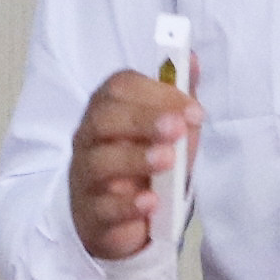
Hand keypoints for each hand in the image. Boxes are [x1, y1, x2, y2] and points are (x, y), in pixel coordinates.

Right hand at [69, 67, 198, 262]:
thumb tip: (190, 59)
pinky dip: (127, 204)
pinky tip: (150, 202)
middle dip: (142, 119)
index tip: (192, 108)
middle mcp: (90, 140)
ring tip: (167, 161)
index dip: (156, 93)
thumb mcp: (167, 133)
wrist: (118, 221)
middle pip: (103, 118)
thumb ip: (176, 99)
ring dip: (135, 157)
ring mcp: (87, 177)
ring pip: (99, 161)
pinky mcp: (92, 214)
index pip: (119, 88)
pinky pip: (103, 207)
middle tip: (176, 128)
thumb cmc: (144, 168)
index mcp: (108, 111)